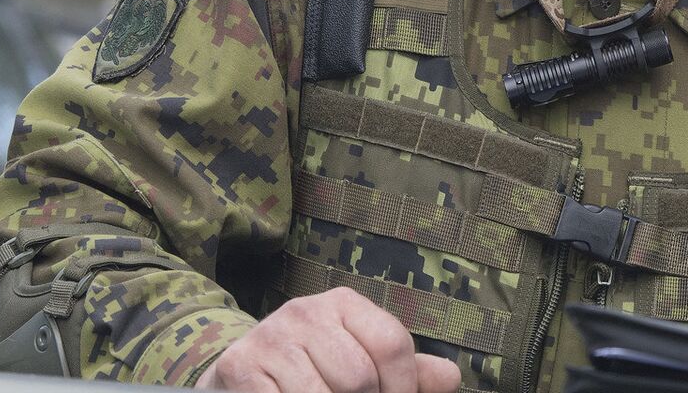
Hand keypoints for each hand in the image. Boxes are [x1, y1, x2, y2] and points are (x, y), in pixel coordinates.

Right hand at [196, 286, 461, 392]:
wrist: (238, 374)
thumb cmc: (312, 370)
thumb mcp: (358, 358)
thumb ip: (407, 371)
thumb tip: (449, 379)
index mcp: (343, 304)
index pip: (392, 343)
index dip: (404, 386)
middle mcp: (306, 312)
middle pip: (359, 378)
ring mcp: (270, 338)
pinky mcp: (239, 366)